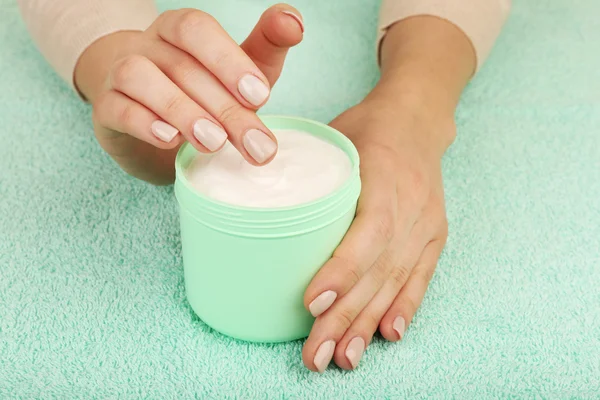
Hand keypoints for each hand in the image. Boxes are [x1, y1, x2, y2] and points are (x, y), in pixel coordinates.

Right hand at [75, 5, 302, 183]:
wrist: (147, 121)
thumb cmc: (201, 92)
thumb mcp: (239, 72)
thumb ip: (266, 46)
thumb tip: (293, 21)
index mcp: (180, 31)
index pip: (198, 29)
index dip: (228, 60)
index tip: (260, 96)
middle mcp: (147, 46)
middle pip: (183, 66)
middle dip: (225, 108)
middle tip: (255, 145)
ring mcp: (120, 75)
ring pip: (140, 77)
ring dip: (181, 109)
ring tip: (213, 142)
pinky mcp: (105, 110)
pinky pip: (116, 108)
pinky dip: (144, 123)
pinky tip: (170, 140)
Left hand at [301, 95, 454, 371]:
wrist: (418, 120)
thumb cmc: (367, 127)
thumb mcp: (333, 137)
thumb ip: (302, 169)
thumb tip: (253, 202)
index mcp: (384, 176)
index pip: (367, 233)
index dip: (341, 270)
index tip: (313, 301)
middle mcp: (411, 207)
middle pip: (377, 271)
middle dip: (345, 317)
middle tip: (316, 354)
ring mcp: (426, 225)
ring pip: (395, 282)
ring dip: (368, 324)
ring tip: (344, 358)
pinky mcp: (433, 237)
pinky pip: (420, 279)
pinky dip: (405, 308)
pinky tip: (388, 336)